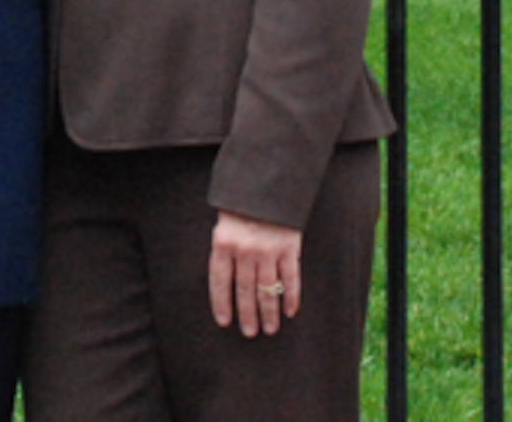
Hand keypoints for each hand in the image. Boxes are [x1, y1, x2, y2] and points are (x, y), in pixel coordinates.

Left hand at [208, 210, 301, 337]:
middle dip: (248, 315)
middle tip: (250, 333)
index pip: (220, 283)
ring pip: (268, 290)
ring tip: (270, 329)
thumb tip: (224, 280)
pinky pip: (290, 278)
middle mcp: (245, 251)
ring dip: (269, 312)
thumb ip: (224, 248)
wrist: (269, 179)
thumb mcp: (225, 221)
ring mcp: (268, 250)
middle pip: (245, 291)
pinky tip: (290, 311)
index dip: (222, 304)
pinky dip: (291, 296)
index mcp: (223, 243)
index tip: (225, 322)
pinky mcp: (289, 247)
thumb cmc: (243, 201)